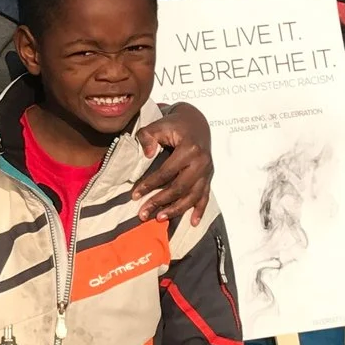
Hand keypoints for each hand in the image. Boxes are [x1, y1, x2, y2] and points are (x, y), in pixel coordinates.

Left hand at [136, 104, 212, 221]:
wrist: (196, 122)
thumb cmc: (174, 125)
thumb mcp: (158, 125)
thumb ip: (148, 137)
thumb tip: (147, 154)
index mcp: (189, 149)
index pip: (166, 172)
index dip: (150, 185)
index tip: (135, 195)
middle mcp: (201, 162)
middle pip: (180, 188)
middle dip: (160, 202)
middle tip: (143, 213)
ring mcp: (207, 171)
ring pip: (192, 196)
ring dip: (176, 209)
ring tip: (159, 218)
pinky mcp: (209, 177)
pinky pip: (205, 196)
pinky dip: (199, 210)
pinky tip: (193, 222)